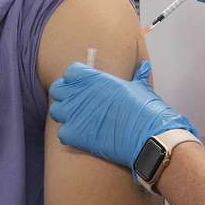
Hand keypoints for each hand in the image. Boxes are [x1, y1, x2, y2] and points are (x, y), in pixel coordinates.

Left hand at [50, 61, 196, 175]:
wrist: (147, 137)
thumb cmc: (146, 110)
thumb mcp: (141, 87)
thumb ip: (137, 76)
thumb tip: (143, 67)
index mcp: (95, 78)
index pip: (70, 72)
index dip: (75, 80)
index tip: (83, 87)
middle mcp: (81, 93)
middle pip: (57, 89)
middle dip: (65, 96)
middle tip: (78, 104)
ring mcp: (75, 114)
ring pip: (56, 111)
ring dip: (65, 115)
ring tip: (80, 121)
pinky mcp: (74, 134)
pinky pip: (62, 132)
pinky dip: (70, 135)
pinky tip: (83, 136)